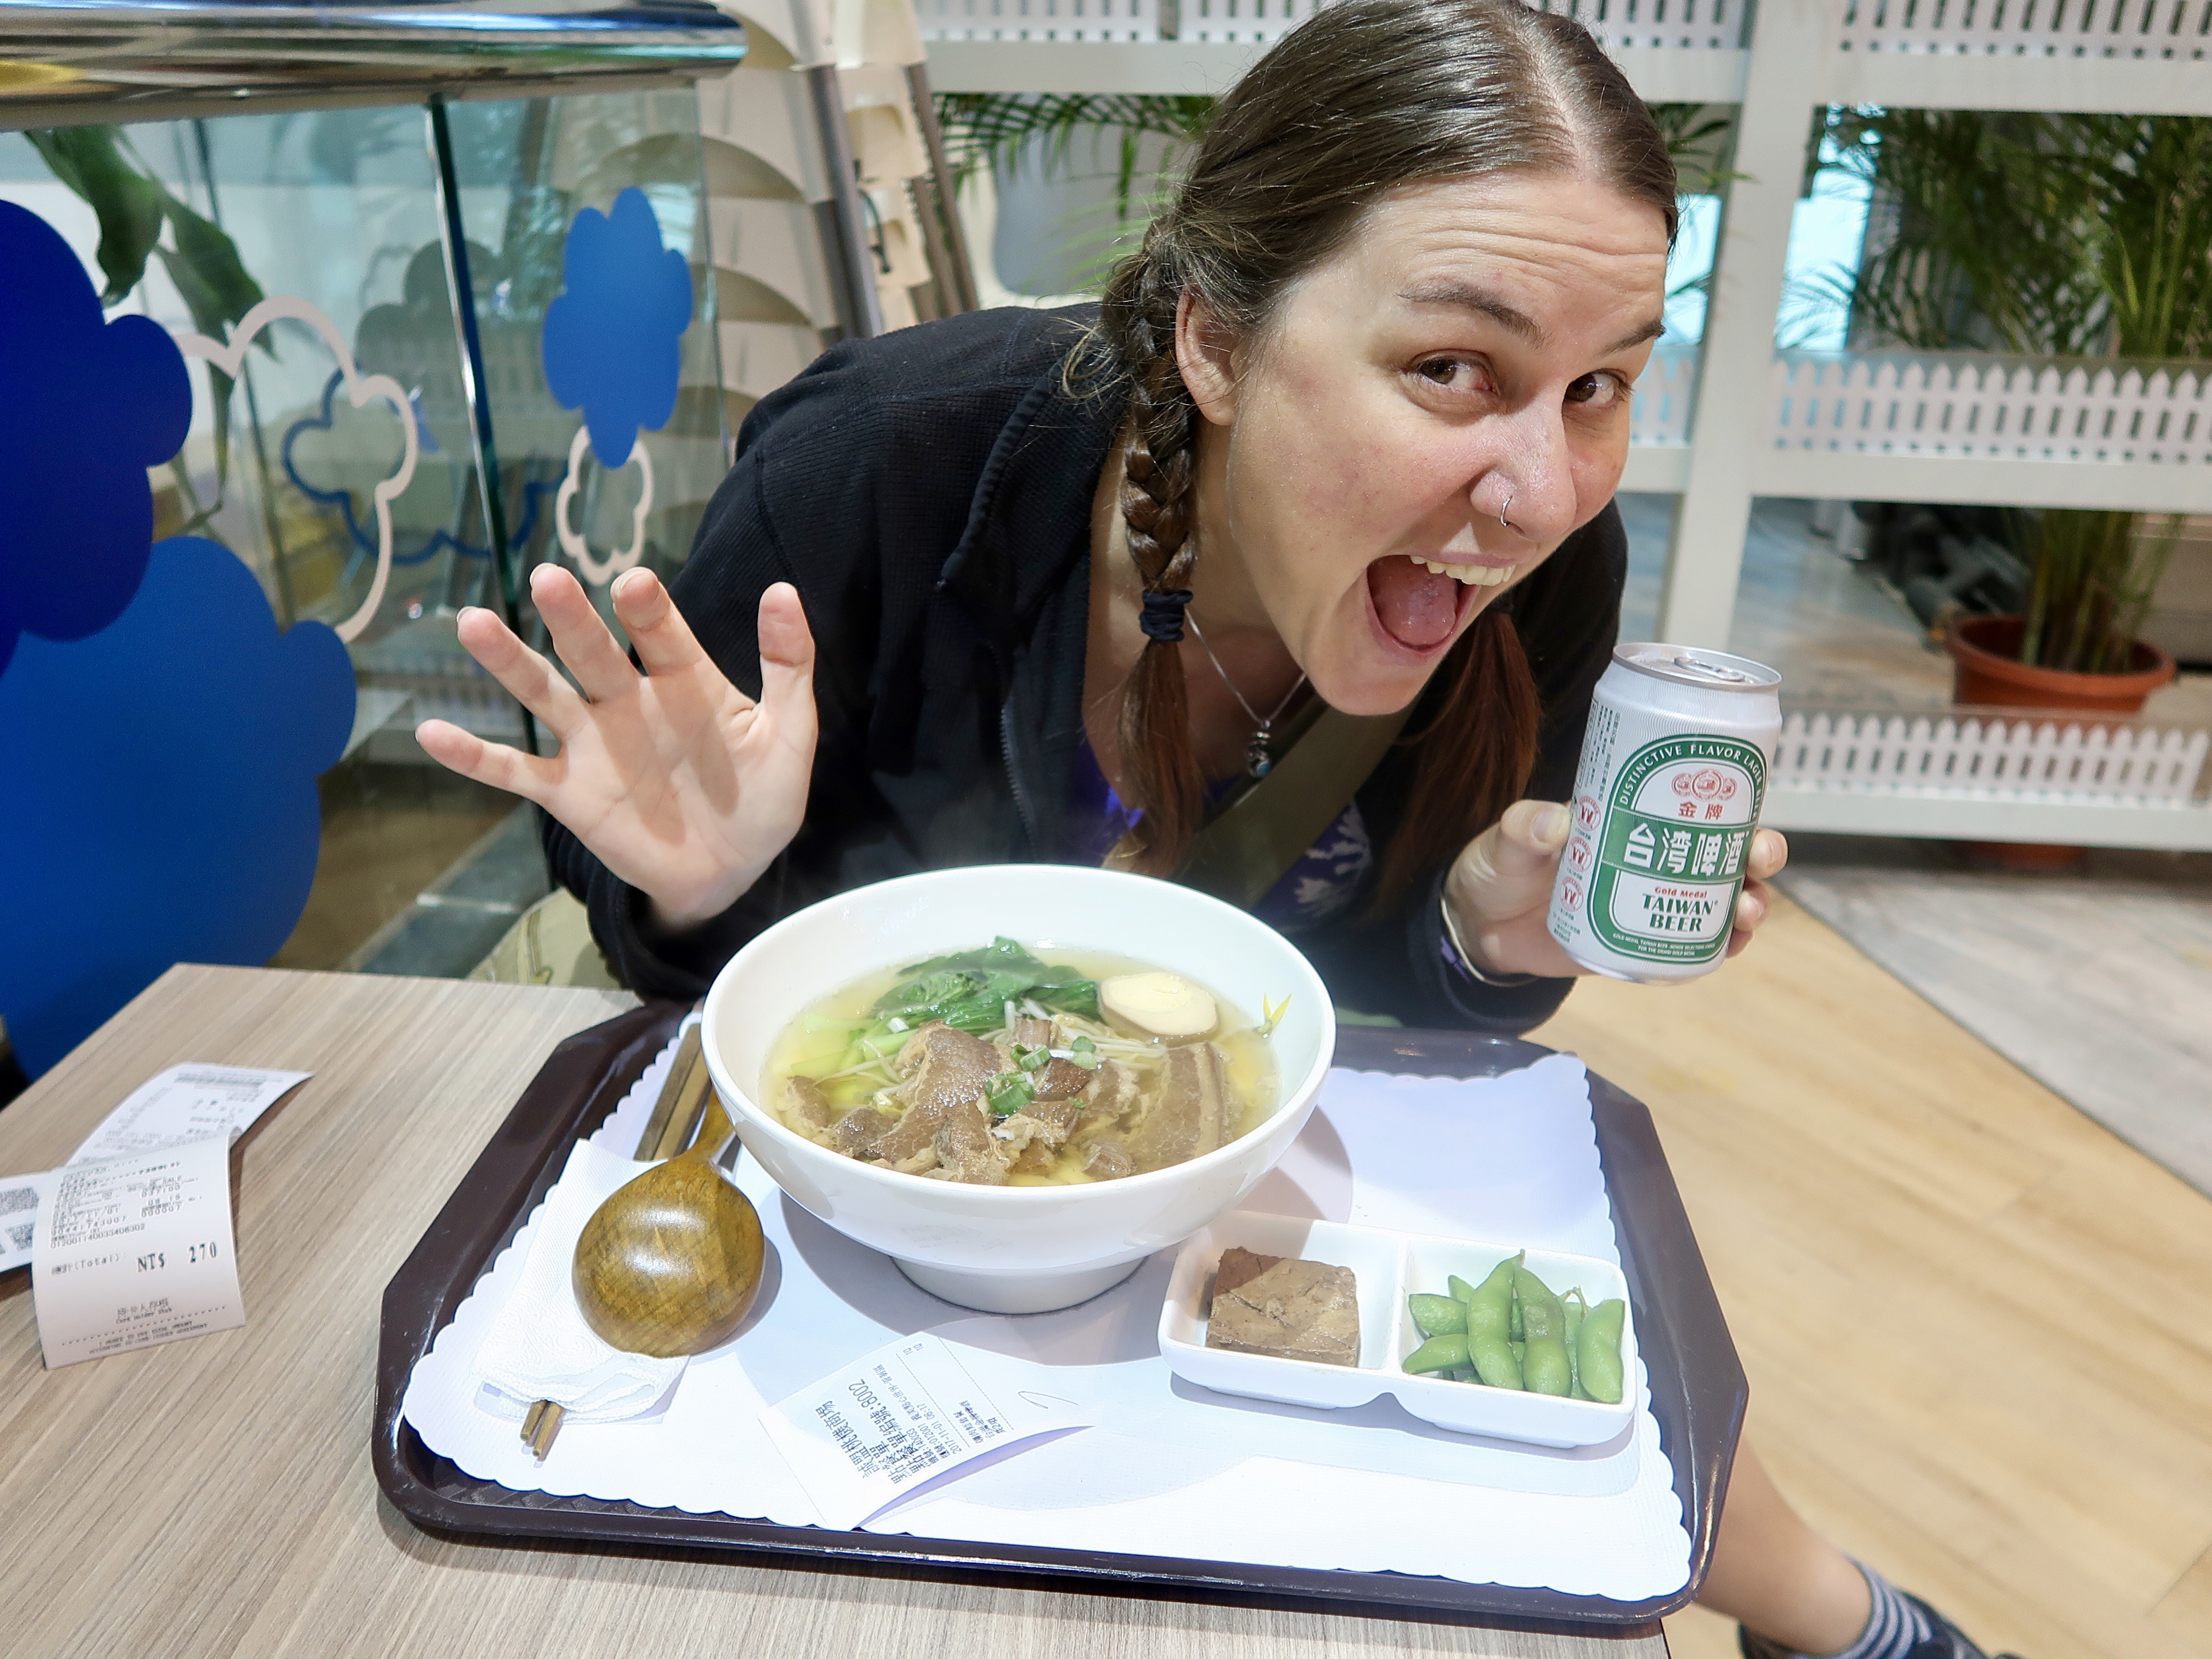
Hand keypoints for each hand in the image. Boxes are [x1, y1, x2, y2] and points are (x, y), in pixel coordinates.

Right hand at [416, 563, 817, 929]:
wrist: (732, 871)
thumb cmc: (761, 798)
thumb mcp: (789, 736)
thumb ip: (789, 667)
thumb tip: (783, 592)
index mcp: (684, 679)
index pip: (662, 634)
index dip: (648, 610)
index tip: (634, 584)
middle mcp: (629, 700)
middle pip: (593, 651)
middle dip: (570, 618)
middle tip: (548, 578)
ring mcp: (593, 744)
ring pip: (544, 695)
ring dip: (509, 662)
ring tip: (473, 623)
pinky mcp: (569, 793)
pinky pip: (515, 771)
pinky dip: (474, 756)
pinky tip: (432, 732)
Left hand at [1445, 800, 1788, 978]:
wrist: (1482, 927)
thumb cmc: (1499, 868)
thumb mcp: (1506, 840)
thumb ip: (1522, 828)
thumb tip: (1553, 822)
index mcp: (1630, 817)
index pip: (1694, 801)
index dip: (1735, 803)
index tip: (1752, 808)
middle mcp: (1654, 857)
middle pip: (1724, 850)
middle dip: (1757, 854)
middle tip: (1758, 863)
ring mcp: (1651, 902)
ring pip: (1719, 899)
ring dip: (1747, 903)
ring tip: (1747, 914)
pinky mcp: (1642, 943)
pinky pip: (1693, 945)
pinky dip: (1718, 947)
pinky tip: (1730, 948)